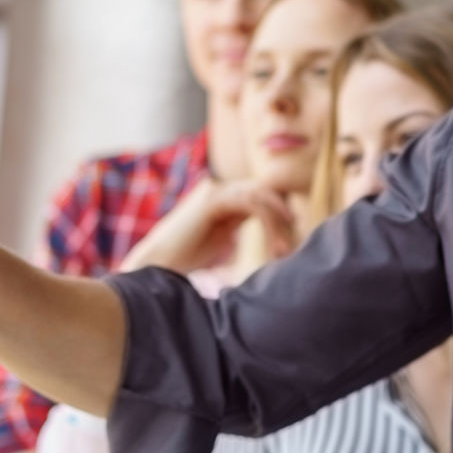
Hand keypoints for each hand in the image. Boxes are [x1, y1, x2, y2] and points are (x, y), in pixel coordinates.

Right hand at [120, 177, 294, 273]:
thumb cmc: (185, 256)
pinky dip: (268, 221)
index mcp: (223, 197)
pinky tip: (274, 243)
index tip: (292, 233)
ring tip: (283, 249)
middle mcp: (220, 189)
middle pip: (264, 190)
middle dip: (283, 212)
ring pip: (260, 196)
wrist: (158, 262)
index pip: (260, 193)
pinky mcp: (214, 200)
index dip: (280, 208)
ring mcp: (216, 191)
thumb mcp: (220, 237)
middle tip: (294, 239)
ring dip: (278, 220)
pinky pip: (251, 203)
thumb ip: (237, 224)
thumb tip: (266, 226)